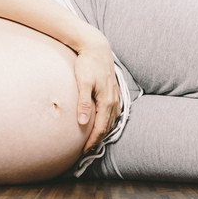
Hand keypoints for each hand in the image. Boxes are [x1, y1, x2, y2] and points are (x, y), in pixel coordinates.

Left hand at [74, 35, 120, 153]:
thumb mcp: (83, 83)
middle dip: (97, 140)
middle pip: (107, 127)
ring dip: (103, 132)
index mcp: (106, 101)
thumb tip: (83, 122)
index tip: (84, 151)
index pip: (101, 128)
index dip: (93, 141)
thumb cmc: (87, 63)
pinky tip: (101, 123)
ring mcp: (115, 97)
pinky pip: (113, 113)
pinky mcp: (113, 92)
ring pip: (111, 121)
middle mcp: (113, 101)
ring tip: (93, 139)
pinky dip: (107, 122)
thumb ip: (83, 103)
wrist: (96, 47)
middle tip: (86, 150)